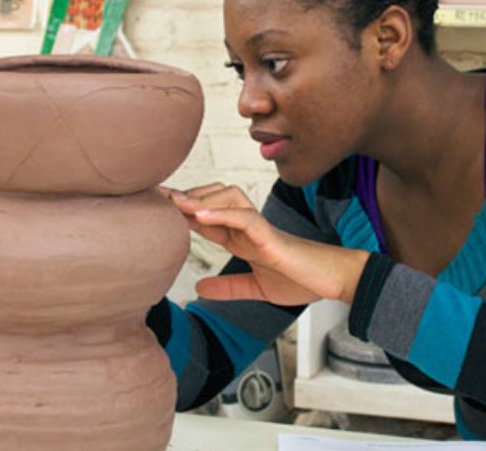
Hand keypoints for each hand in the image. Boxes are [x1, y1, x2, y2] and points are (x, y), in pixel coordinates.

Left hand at [162, 184, 368, 304]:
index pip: (207, 216)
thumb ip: (228, 287)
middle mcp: (248, 226)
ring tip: (176, 205)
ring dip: (202, 199)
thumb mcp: (255, 288)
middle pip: (214, 197)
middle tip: (158, 198)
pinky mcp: (271, 236)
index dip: (181, 210)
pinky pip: (245, 217)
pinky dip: (222, 214)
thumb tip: (199, 289)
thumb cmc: (300, 280)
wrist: (330, 283)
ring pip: (229, 197)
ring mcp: (260, 228)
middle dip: (187, 196)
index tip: (155, 206)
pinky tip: (200, 217)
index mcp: (242, 237)